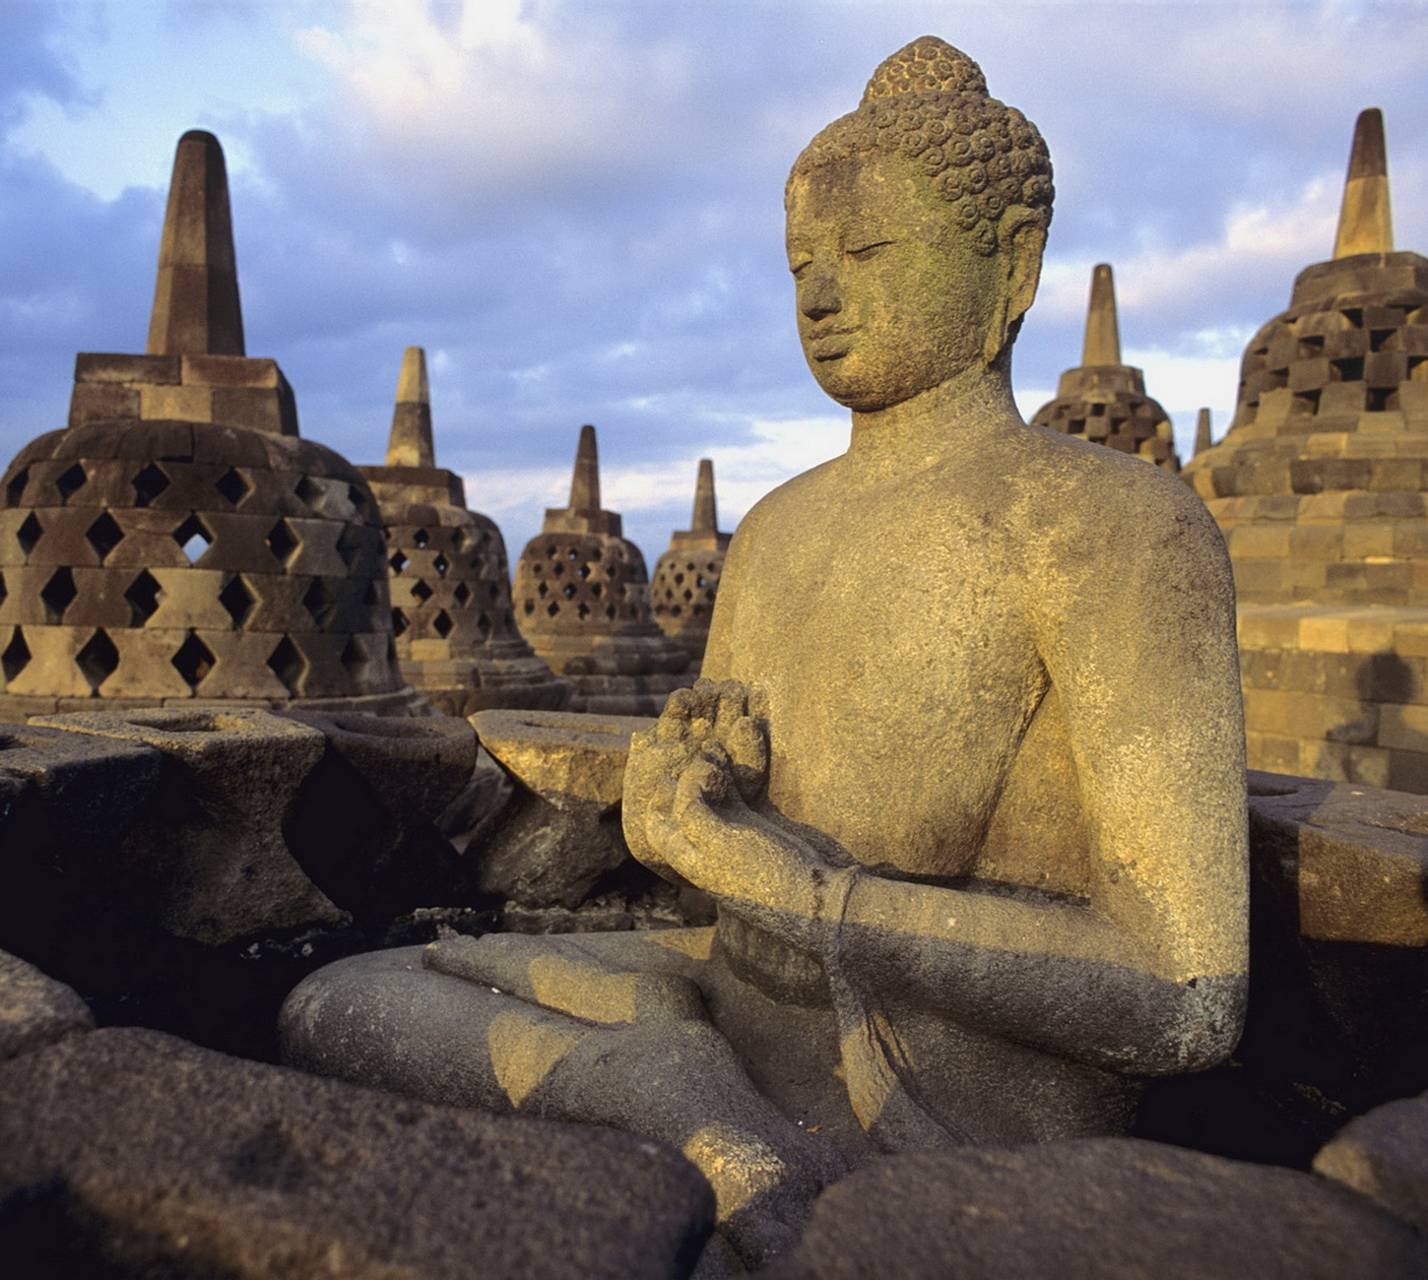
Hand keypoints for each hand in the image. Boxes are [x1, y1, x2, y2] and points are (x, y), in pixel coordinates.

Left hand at [623, 679, 840, 949]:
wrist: (818, 895)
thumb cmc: (765, 877)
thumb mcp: (720, 844)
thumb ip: (694, 809)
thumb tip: (689, 775)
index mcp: (688, 856)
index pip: (657, 818)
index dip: (658, 788)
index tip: (664, 757)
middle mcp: (705, 843)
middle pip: (684, 798)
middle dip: (686, 767)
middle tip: (692, 734)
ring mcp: (733, 830)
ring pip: (714, 788)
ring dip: (715, 760)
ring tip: (718, 734)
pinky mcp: (758, 821)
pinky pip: (741, 786)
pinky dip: (740, 763)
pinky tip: (745, 738)